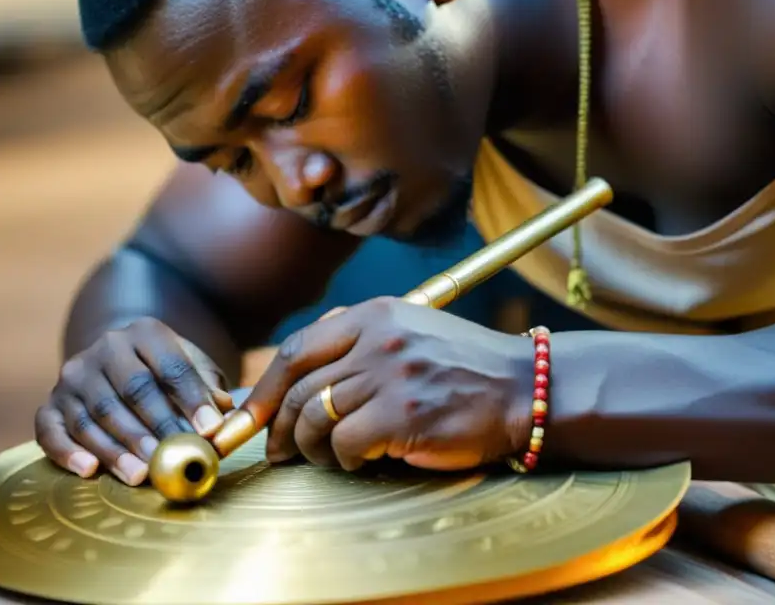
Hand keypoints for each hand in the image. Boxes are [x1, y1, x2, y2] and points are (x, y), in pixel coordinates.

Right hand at [35, 318, 234, 484]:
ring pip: (94, 415)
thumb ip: (208, 387)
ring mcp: (73, 376)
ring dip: (118, 449)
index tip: (209, 430)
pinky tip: (89, 471)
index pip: (171, 366)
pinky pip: (51, 430)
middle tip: (174, 456)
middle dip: (156, 426)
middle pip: (131, 390)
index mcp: (146, 333)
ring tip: (142, 474)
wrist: (118, 361)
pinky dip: (67, 452)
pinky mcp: (49, 404)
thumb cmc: (166, 372)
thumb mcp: (193, 367)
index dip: (191, 399)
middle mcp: (105, 348)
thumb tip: (222, 412)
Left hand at [240, 298, 534, 471]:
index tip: (252, 415)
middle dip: (279, 427)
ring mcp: (390, 375)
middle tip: (280, 451)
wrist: (522, 387)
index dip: (266, 387)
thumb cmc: (465, 366)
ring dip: (312, 448)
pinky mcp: (402, 414)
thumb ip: (359, 339)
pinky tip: (363, 461)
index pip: (297, 348)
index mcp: (374, 314)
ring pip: (316, 418)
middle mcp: (377, 339)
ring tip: (326, 458)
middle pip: (300, 387)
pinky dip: (344, 460)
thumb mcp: (411, 329)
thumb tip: (299, 368)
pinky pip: (345, 444)